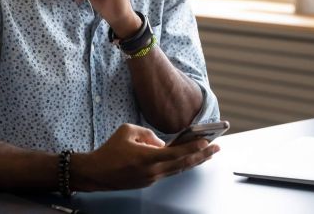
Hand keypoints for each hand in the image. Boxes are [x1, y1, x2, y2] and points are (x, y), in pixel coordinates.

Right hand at [71, 123, 219, 190]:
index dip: (193, 148)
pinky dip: (181, 164)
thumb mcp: (127, 131)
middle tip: (217, 147)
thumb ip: (148, 133)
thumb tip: (161, 142)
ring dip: (195, 161)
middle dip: (202, 155)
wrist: (96, 172)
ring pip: (179, 169)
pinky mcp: (149, 182)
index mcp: (147, 158)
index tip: (207, 141)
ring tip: (209, 153)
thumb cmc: (110, 150)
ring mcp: (152, 179)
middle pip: (183, 164)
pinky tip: (189, 158)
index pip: (176, 153)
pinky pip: (169, 171)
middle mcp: (153, 171)